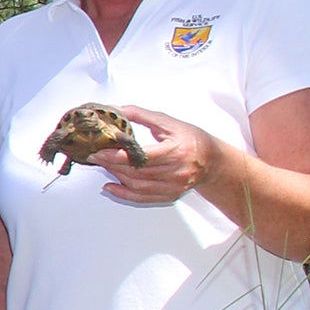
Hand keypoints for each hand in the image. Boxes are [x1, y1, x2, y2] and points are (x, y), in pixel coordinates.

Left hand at [94, 106, 220, 206]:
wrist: (213, 160)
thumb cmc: (193, 139)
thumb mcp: (170, 123)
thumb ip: (143, 116)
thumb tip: (119, 110)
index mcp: (176, 151)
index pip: (141, 156)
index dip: (117, 156)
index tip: (99, 151)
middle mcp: (176, 171)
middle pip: (137, 172)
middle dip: (112, 164)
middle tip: (96, 155)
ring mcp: (173, 186)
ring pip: (138, 185)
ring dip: (117, 176)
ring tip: (103, 165)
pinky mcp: (170, 195)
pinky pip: (143, 198)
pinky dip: (124, 194)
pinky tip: (111, 187)